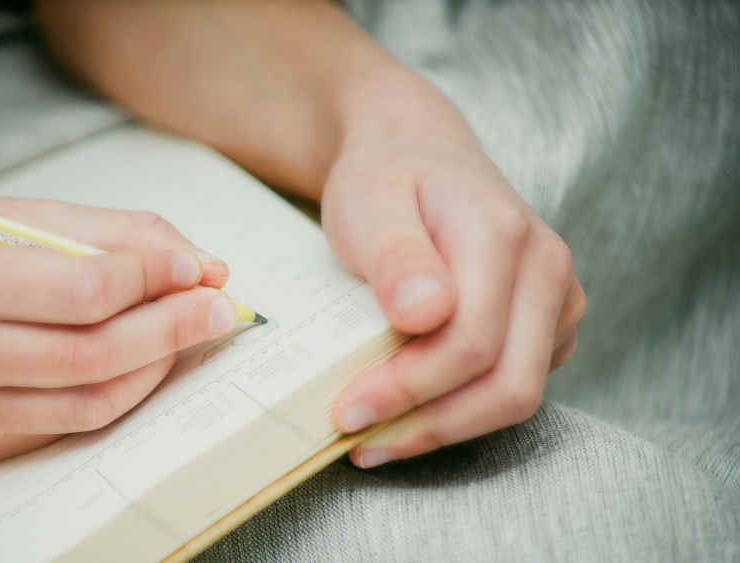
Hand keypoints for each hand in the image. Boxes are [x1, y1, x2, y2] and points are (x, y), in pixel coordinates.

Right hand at [0, 183, 235, 460]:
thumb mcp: (26, 217)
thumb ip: (118, 236)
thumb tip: (203, 266)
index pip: (86, 291)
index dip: (154, 278)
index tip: (196, 266)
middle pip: (97, 354)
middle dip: (174, 328)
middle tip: (221, 306)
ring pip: (93, 401)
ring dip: (158, 366)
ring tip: (190, 331)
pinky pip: (72, 425)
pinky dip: (121, 392)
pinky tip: (142, 361)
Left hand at [324, 105, 585, 467]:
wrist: (416, 151)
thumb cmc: (386, 177)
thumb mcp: (369, 203)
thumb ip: (396, 256)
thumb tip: (426, 315)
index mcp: (503, 234)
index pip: (471, 341)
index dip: (409, 389)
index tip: (347, 411)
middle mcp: (546, 267)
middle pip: (510, 383)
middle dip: (430, 424)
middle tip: (358, 440)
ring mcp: (557, 297)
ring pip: (518, 393)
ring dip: (445, 428)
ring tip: (376, 438)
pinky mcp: (550, 323)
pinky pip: (516, 384)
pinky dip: (461, 411)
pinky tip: (407, 413)